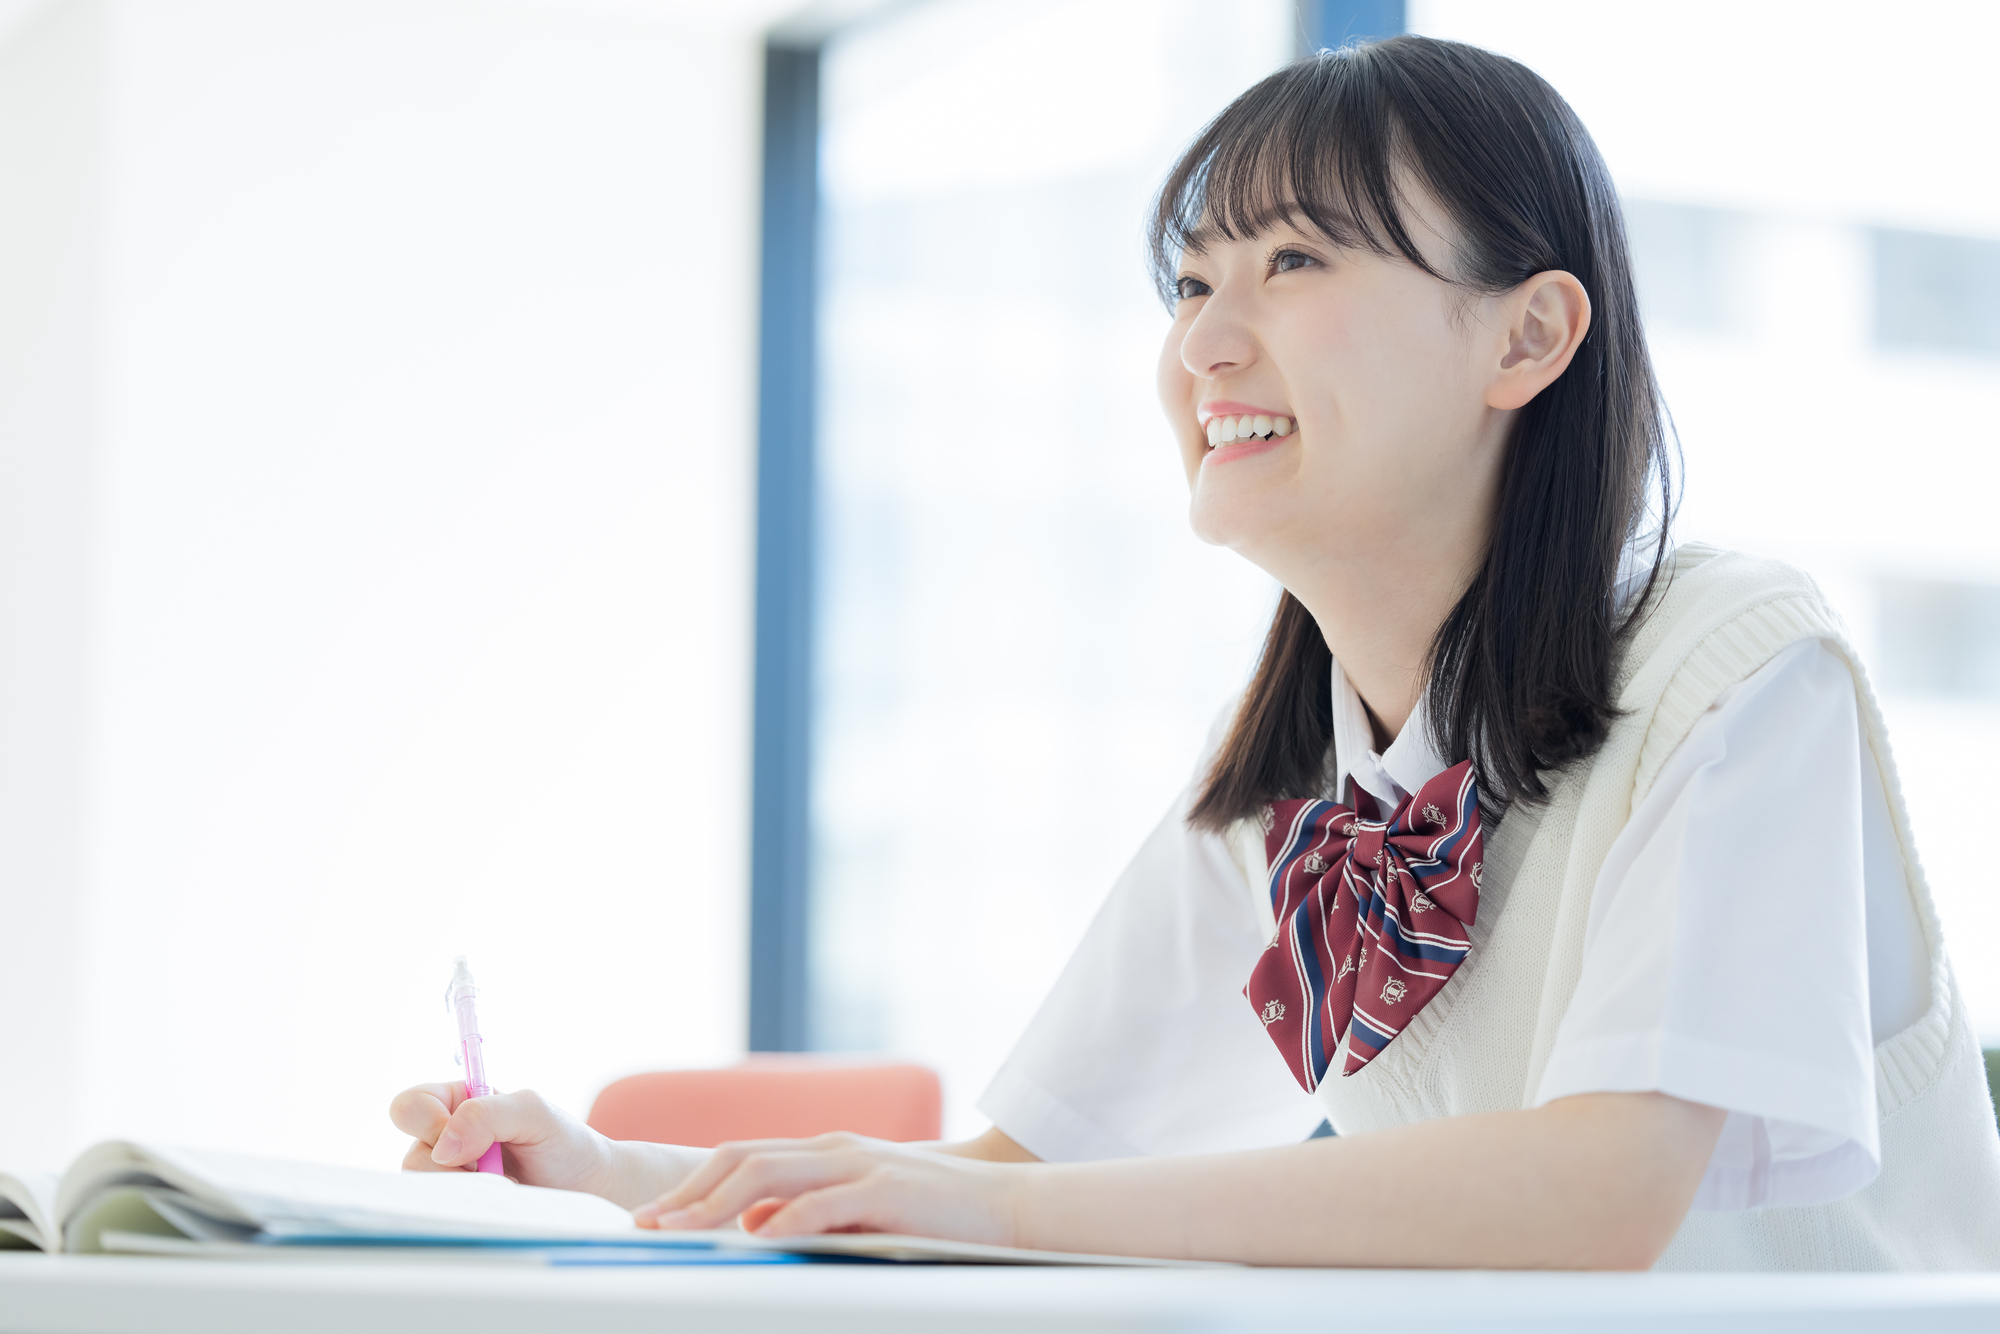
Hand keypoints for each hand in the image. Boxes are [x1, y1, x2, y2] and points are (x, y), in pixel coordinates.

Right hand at [389, 1082, 616, 1197]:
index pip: (410, 1106)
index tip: (466, 1138)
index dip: (429, 1122)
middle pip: (413, 1156)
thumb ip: (489, 1114)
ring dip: (470, 1188)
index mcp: (459, 1102)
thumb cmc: (564, 1142)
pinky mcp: (461, 1208)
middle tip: (492, 1164)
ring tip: (506, 1183)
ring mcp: (451, 1178)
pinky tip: (502, 1200)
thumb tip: (444, 1146)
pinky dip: (474, 1209)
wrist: (589, 1187)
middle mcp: (446, 1140)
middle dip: (452, 1166)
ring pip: (426, 1190)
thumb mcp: (535, 1112)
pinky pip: (445, 1214)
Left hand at [631, 1132, 1024, 1243]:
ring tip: (680, 1233)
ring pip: (768, 1175)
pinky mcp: (886, 1188)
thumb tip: (755, 1228)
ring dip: (715, 1205)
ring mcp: (860, 1163)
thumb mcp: (861, 1209)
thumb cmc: (936, 1214)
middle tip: (647, 1227)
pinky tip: (755, 1240)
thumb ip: (810, 1213)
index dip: (694, 1185)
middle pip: (742, 1159)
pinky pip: (822, 1202)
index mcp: (825, 1151)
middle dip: (688, 1193)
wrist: (1009, 1206)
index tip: (655, 1217)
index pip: (742, 1158)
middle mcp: (834, 1148)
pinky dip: (783, 1220)